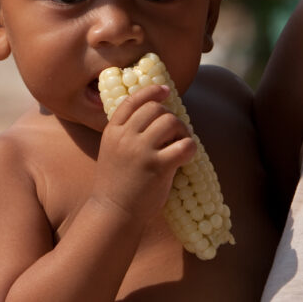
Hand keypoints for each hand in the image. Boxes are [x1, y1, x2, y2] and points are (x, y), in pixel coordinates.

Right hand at [91, 85, 196, 223]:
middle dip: (170, 117)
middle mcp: (125, 137)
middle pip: (155, 109)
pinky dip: (190, 147)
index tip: (166, 90)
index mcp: (112, 131)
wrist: (113, 212)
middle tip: (175, 133)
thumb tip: (156, 115)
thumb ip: (127, 134)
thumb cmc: (116, 184)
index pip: (132, 101)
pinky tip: (186, 156)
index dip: (151, 92)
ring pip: (170, 122)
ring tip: (180, 144)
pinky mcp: (157, 166)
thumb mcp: (112, 151)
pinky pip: (184, 145)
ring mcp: (141, 151)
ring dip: (181, 131)